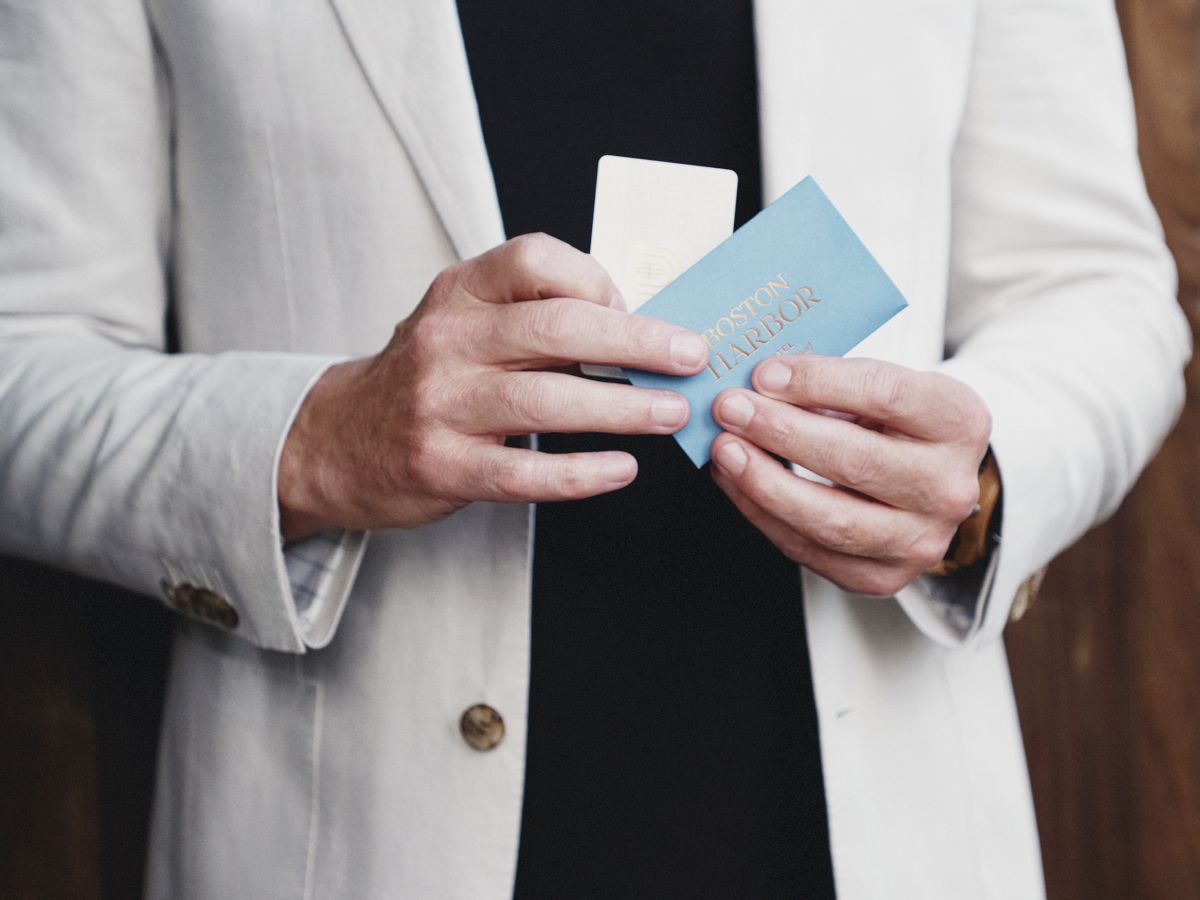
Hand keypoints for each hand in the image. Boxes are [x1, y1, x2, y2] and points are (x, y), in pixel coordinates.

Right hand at [278, 234, 708, 538]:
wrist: (338, 440)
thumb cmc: (428, 376)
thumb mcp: (465, 321)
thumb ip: (533, 315)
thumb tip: (638, 326)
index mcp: (458, 291)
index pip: (536, 260)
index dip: (598, 280)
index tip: (637, 310)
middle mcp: (446, 340)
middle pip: (555, 328)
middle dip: (637, 341)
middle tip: (691, 356)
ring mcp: (440, 405)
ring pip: (546, 402)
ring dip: (622, 409)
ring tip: (671, 413)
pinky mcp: (443, 465)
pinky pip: (524, 474)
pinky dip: (581, 473)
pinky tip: (621, 469)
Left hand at [709, 354, 991, 595]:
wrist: (927, 482)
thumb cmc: (894, 423)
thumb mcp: (882, 386)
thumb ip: (831, 382)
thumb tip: (759, 382)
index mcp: (959, 422)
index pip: (886, 394)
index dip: (818, 382)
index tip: (765, 374)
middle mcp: (949, 488)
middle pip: (856, 461)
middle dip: (781, 432)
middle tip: (731, 410)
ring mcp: (921, 541)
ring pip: (831, 519)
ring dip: (764, 483)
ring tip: (725, 451)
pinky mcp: (883, 577)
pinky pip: (810, 551)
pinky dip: (762, 515)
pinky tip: (736, 483)